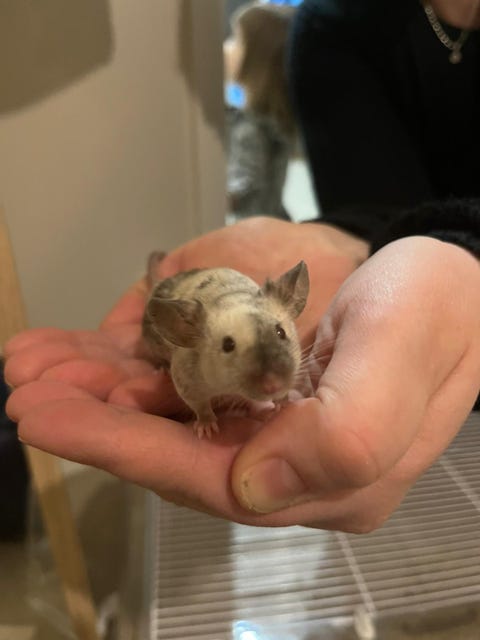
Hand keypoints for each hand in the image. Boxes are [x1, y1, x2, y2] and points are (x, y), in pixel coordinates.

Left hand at [6, 235, 478, 530]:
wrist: (452, 285)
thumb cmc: (436, 309)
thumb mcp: (407, 351)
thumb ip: (351, 430)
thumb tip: (254, 490)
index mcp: (332, 475)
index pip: (210, 476)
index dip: (125, 450)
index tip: (47, 417)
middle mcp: (294, 466)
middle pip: (177, 453)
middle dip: (96, 422)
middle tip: (24, 386)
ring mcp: (277, 432)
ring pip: (176, 423)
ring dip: (104, 395)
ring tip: (38, 366)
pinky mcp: (267, 397)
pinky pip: (191, 392)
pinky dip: (137, 373)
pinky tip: (94, 354)